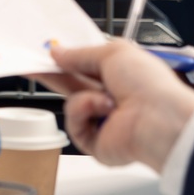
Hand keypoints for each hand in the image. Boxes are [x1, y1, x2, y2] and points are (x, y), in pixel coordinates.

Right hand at [35, 40, 193, 169]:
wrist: (158, 120)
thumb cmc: (147, 84)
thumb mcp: (113, 53)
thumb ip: (80, 54)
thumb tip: (57, 52)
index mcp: (119, 75)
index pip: (85, 67)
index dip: (67, 61)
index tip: (48, 55)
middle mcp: (111, 98)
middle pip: (74, 86)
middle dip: (57, 76)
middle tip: (35, 66)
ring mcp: (103, 122)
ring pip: (72, 105)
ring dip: (83, 97)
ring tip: (106, 99)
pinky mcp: (95, 142)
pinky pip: (74, 125)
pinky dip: (85, 113)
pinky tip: (103, 111)